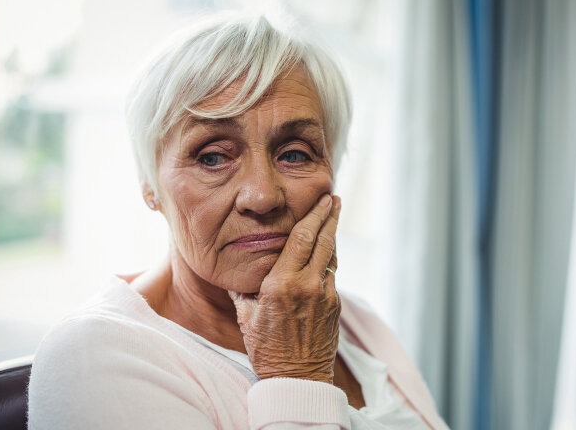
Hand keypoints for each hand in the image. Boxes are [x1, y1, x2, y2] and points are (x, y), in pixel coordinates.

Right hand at [229, 194, 340, 383]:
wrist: (297, 379)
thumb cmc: (266, 349)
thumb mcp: (246, 315)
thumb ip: (245, 288)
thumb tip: (240, 267)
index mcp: (280, 284)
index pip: (300, 239)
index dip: (314, 216)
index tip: (323, 200)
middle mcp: (307, 285)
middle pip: (323, 241)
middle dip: (330, 216)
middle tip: (335, 198)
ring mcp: (325, 295)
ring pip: (331, 255)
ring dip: (333, 234)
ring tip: (334, 215)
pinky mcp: (335, 306)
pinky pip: (333, 273)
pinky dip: (330, 257)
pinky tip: (327, 249)